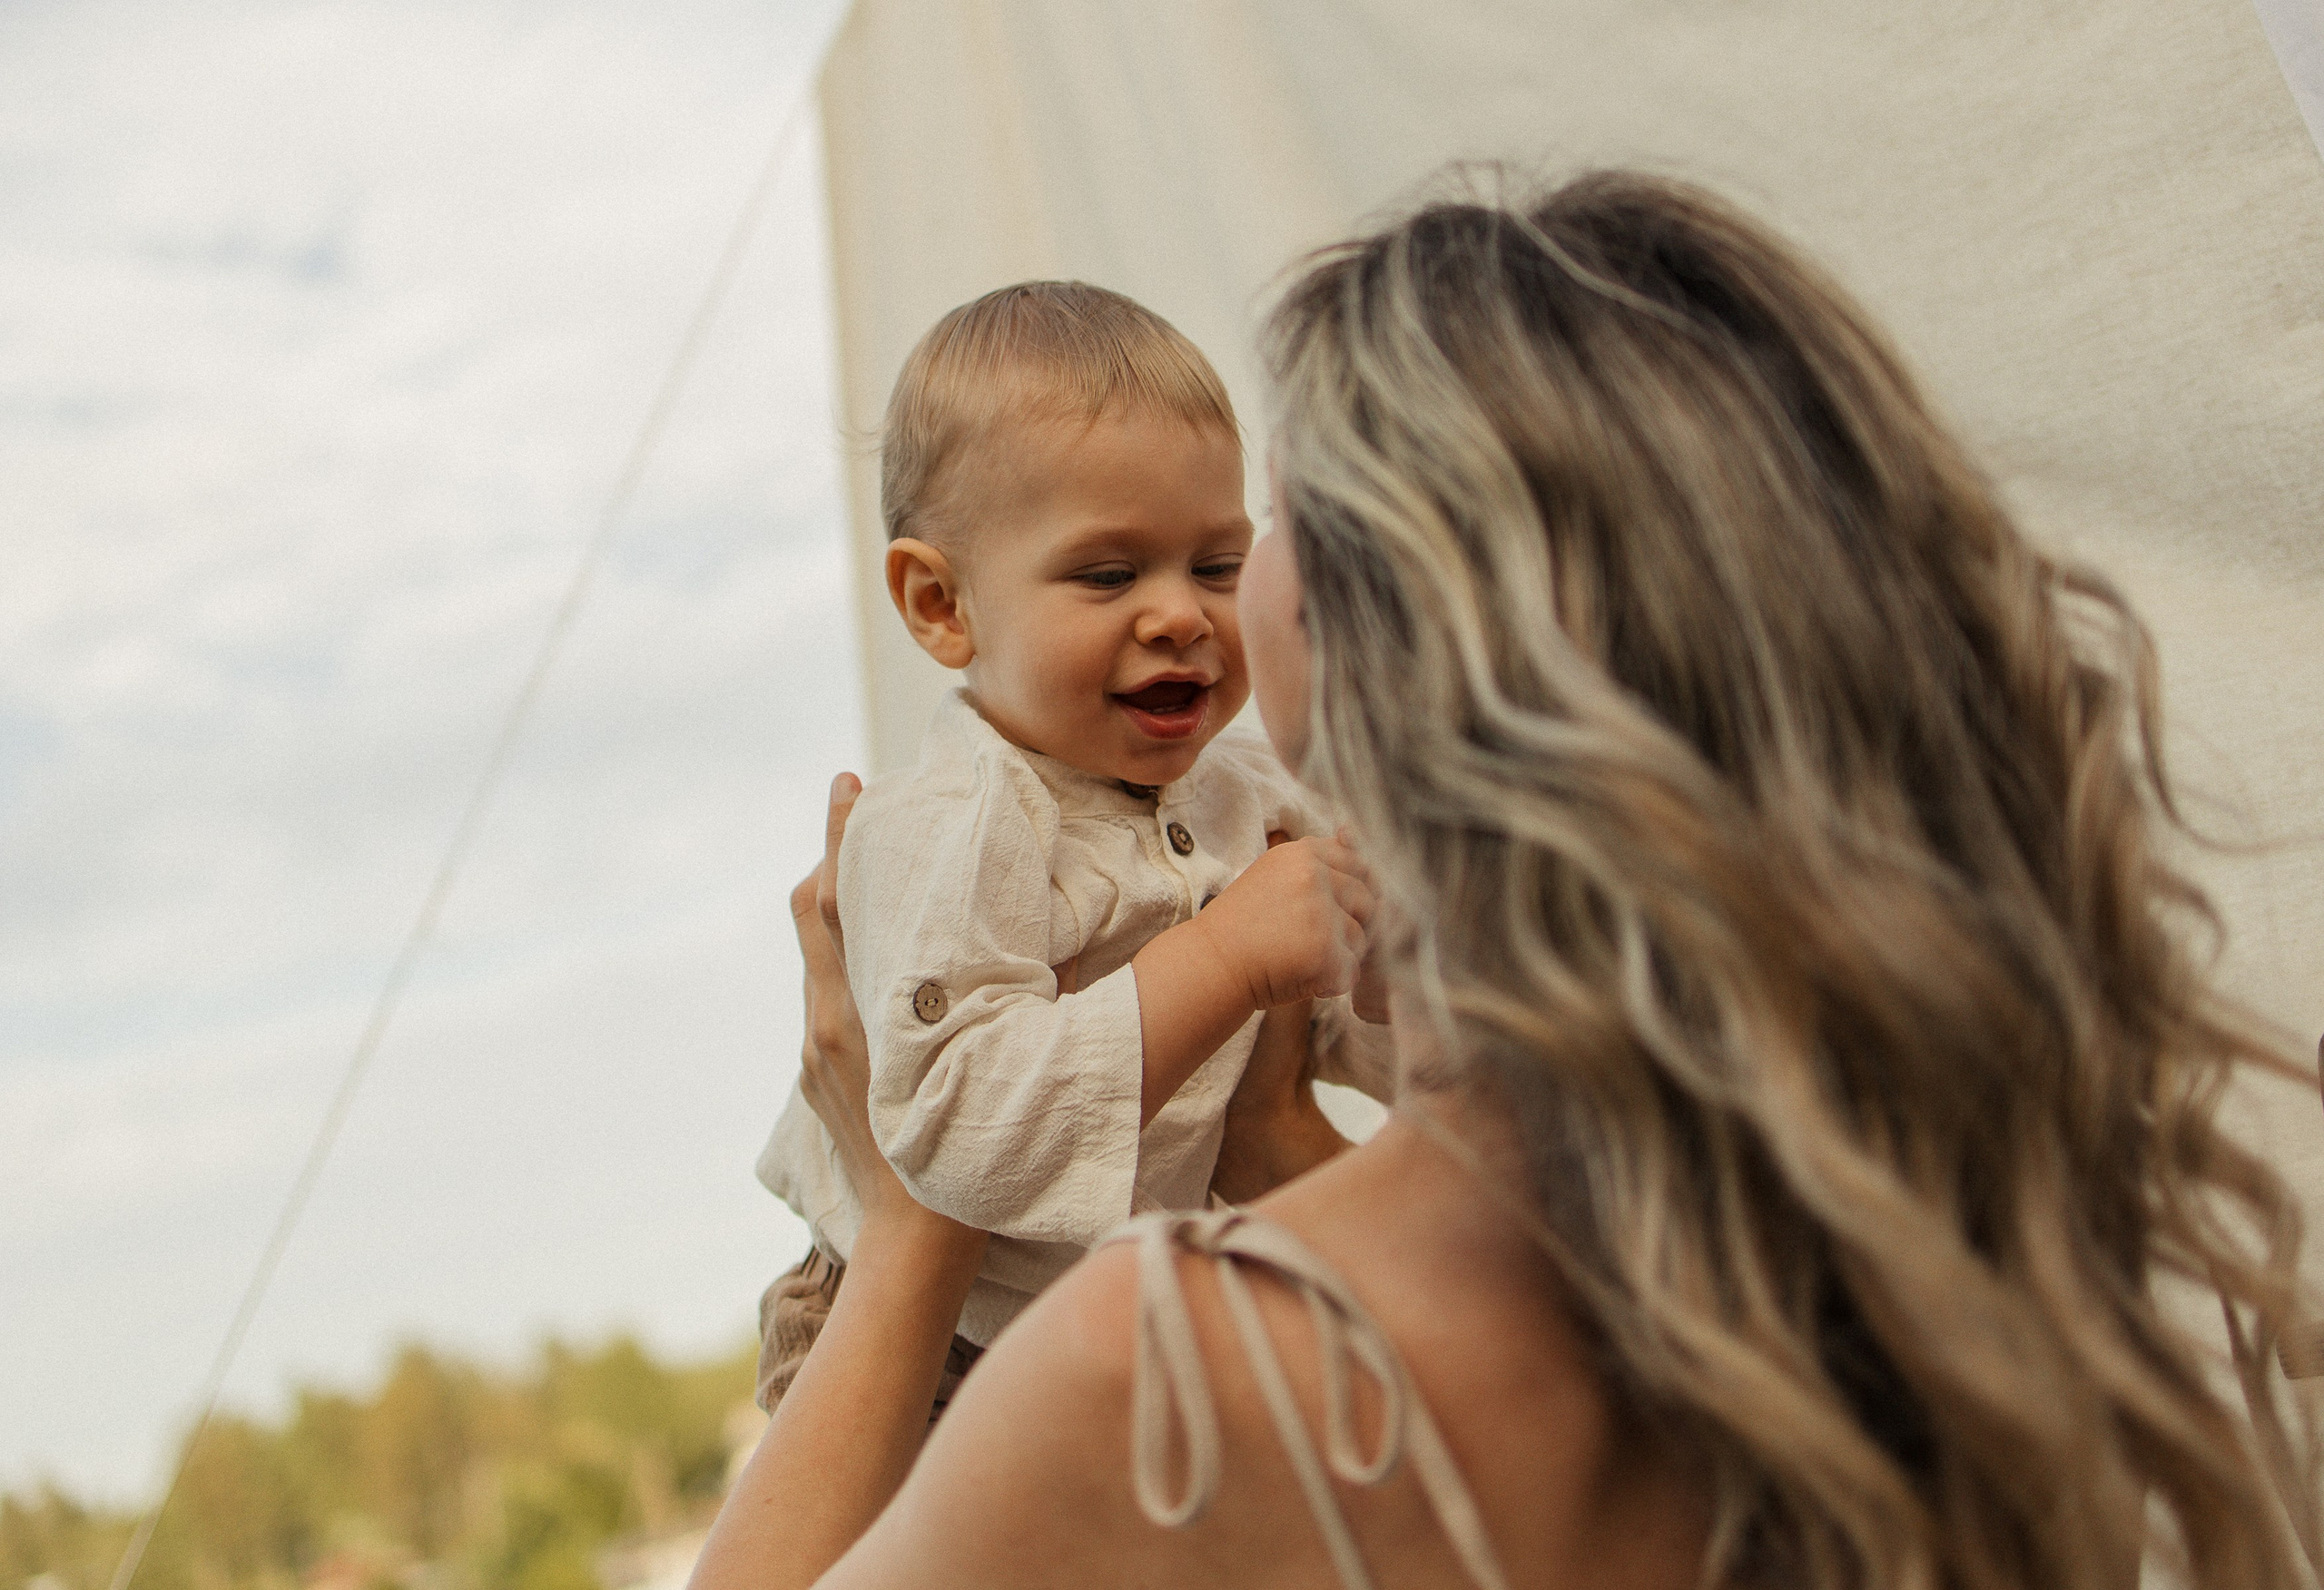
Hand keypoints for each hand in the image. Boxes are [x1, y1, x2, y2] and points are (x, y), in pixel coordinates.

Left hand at [792, 773, 986, 1259]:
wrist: (911, 1250)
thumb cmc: (965, 1167)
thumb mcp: (989, 1071)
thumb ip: (995, 1006)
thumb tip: (1024, 947)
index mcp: (859, 1017)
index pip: (835, 904)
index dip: (839, 839)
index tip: (849, 783)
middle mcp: (828, 1024)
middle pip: (815, 912)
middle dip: (834, 850)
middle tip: (856, 794)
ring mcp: (818, 1050)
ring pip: (819, 951)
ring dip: (841, 899)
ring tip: (872, 854)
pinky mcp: (819, 1076)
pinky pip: (827, 991)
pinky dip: (847, 950)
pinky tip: (883, 947)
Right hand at [1191, 834, 1373, 1008]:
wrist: (1211, 964)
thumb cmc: (1240, 924)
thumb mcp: (1272, 874)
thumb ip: (1313, 860)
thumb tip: (1351, 832)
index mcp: (1302, 855)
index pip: (1358, 864)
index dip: (1357, 890)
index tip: (1336, 909)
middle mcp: (1314, 878)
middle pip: (1367, 900)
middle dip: (1353, 924)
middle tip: (1317, 941)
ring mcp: (1321, 915)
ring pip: (1362, 937)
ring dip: (1342, 954)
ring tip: (1304, 959)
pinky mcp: (1325, 952)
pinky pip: (1352, 970)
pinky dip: (1333, 981)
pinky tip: (1304, 978)